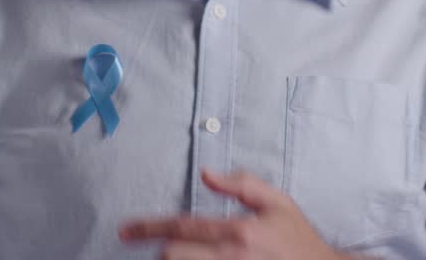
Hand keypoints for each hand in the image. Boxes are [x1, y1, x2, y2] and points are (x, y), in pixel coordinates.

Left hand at [119, 167, 352, 258]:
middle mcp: (231, 259)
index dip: (147, 228)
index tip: (126, 231)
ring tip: (179, 254)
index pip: (181, 227)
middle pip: (173, 257)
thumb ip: (242, 184)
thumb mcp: (278, 203)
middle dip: (162, 251)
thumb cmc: (298, 241)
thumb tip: (207, 174)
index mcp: (238, 232)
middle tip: (161, 247)